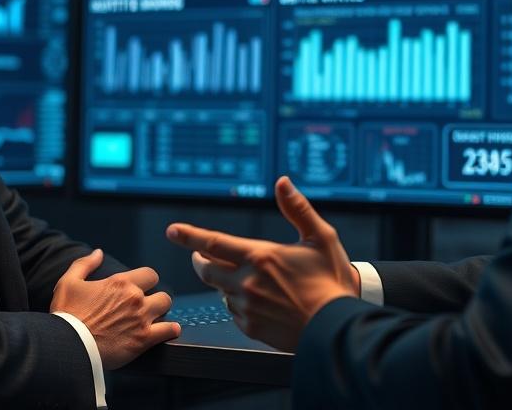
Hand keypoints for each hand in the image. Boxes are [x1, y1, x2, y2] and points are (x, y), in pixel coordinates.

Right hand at [49, 249, 179, 369]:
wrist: (67, 346)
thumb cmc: (67, 314)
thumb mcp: (69, 283)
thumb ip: (85, 264)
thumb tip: (98, 252)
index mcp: (120, 283)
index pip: (150, 274)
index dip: (146, 282)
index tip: (140, 289)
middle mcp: (135, 298)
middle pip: (162, 292)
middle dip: (155, 298)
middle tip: (145, 307)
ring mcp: (141, 319)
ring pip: (166, 308)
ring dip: (161, 313)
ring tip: (153, 320)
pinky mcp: (143, 340)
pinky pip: (170, 330)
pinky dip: (170, 330)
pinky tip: (166, 331)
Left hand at [166, 176, 357, 351]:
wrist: (338, 327)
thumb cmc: (332, 281)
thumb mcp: (321, 237)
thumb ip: (298, 208)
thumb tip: (283, 183)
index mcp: (260, 256)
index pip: (213, 243)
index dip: (189, 236)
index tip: (173, 231)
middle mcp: (247, 282)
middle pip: (206, 270)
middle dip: (199, 260)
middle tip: (201, 255)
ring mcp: (247, 308)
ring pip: (219, 291)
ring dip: (222, 281)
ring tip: (238, 277)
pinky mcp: (251, 328)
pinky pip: (233, 312)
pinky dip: (236, 302)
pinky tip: (254, 300)